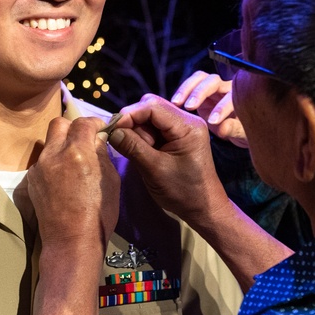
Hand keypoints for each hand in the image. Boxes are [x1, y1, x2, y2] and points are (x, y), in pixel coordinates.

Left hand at [26, 117, 120, 261]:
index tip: (101, 130)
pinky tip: (64, 181)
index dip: (95, 123)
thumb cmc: (99, 215)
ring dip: (62, 147)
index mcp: (77, 152)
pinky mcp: (31, 181)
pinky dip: (54, 165)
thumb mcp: (111, 181)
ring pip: (50, 144)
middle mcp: (54, 154)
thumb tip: (97, 140)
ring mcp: (39, 168)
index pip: (83, 123)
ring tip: (75, 163)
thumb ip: (102, 155)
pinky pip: (43, 163)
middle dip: (73, 128)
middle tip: (85, 140)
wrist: (71, 242)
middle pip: (59, 124)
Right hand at [110, 94, 231, 225]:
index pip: (152, 106)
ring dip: (138, 132)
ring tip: (141, 154)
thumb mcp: (155, 170)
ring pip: (150, 117)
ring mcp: (182, 127)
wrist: (203, 207)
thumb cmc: (183, 192)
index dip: (129, 114)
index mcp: (188, 126)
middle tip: (127, 144)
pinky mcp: (177, 136)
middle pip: (150, 107)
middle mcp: (187, 120)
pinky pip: (154, 128)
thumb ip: (132, 147)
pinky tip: (144, 153)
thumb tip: (111, 131)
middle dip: (133, 123)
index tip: (112, 129)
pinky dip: (143, 138)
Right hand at [171, 71, 247, 147]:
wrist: (237, 128)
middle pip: (213, 81)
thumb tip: (222, 128)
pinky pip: (190, 85)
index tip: (212, 122)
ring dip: (187, 88)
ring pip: (200, 78)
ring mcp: (212, 88)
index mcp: (241, 96)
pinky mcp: (200, 91)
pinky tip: (174, 104)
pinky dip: (182, 92)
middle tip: (189, 107)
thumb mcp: (242, 133)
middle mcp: (226, 88)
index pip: (231, 97)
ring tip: (176, 103)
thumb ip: (234, 129)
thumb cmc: (243, 130)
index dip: (221, 107)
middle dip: (200, 92)